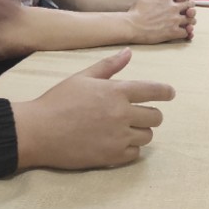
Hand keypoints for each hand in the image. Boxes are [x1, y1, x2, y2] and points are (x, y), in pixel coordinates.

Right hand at [12, 48, 174, 169]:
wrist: (37, 131)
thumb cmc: (58, 101)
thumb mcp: (83, 77)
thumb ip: (109, 66)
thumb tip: (129, 52)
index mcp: (116, 91)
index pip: (154, 90)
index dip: (166, 92)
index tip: (171, 93)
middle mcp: (122, 113)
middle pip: (155, 116)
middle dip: (151, 114)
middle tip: (140, 115)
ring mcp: (118, 136)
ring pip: (147, 136)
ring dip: (141, 131)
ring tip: (126, 129)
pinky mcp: (111, 156)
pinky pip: (135, 154)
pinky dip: (130, 149)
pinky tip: (117, 143)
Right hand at [127, 0, 196, 42]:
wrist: (131, 25)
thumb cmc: (136, 11)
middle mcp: (172, 7)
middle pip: (189, 4)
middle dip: (191, 5)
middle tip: (190, 8)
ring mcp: (174, 20)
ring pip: (190, 19)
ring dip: (191, 19)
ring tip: (189, 21)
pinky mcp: (172, 32)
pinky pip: (185, 32)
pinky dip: (186, 32)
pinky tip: (184, 31)